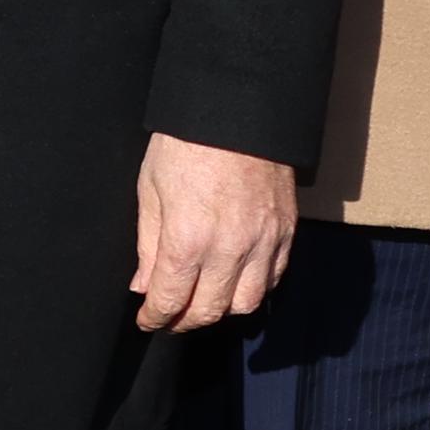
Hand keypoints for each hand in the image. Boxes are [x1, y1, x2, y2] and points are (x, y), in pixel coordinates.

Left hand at [132, 132, 296, 332]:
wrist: (236, 109)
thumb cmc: (185, 143)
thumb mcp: (150, 189)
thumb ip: (148, 245)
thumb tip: (144, 285)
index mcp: (188, 238)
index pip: (171, 300)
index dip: (155, 318)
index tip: (148, 320)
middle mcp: (229, 248)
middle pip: (210, 311)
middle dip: (184, 321)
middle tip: (171, 317)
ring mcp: (263, 241)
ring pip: (245, 303)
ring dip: (221, 310)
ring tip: (204, 301)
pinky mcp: (286, 230)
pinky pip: (274, 278)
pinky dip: (254, 288)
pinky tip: (236, 281)